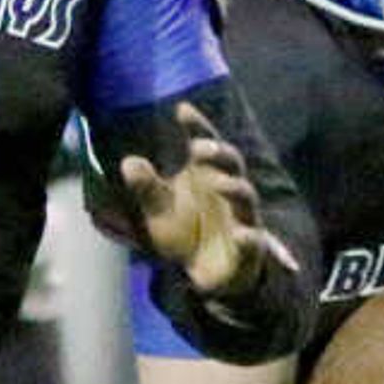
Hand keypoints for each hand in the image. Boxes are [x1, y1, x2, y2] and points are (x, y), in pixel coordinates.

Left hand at [118, 102, 294, 301]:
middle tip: (198, 148)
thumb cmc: (185, 232)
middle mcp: (228, 191)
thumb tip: (129, 161)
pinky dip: (250, 237)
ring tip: (217, 184)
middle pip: (232, 163)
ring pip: (246, 197)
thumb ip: (147, 188)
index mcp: (207, 175)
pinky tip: (241, 234)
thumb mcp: (159, 211)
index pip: (206, 143)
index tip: (182, 110)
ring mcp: (242, 218)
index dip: (198, 126)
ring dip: (234, 188)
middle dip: (219, 153)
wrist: (205, 274)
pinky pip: (254, 241)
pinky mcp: (249, 249)